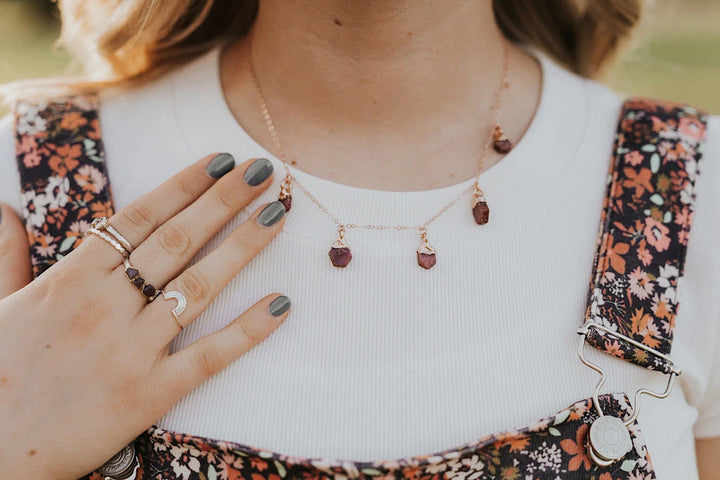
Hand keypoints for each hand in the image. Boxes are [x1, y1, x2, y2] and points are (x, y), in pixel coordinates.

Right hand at [0, 154, 290, 479]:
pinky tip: (281, 303)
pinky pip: (209, 355)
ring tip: (277, 214)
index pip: (140, 216)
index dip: (185, 184)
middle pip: (177, 239)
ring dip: (243, 245)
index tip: (220, 160)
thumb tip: (3, 209)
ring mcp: (130, 349)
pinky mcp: (148, 394)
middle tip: (263, 171)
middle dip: (224, 200)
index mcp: (70, 279)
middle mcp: (105, 305)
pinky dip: (249, 329)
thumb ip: (6, 254)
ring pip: (199, 285)